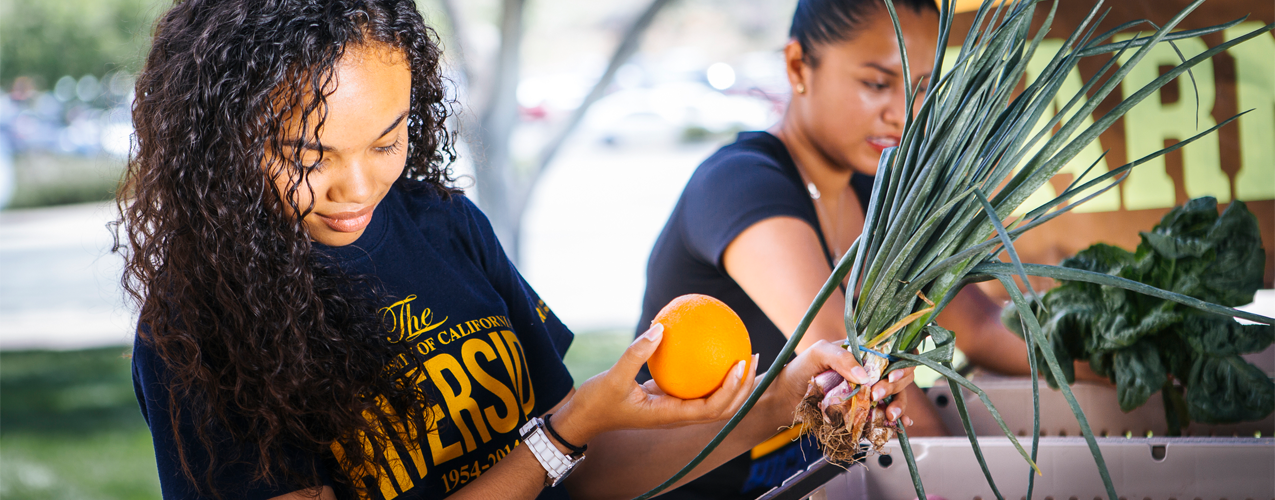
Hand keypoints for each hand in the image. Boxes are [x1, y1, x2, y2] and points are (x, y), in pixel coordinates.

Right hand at [552, 324, 758, 445]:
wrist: (584, 418)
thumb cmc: (597, 402)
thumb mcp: (612, 377)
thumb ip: (635, 354)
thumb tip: (660, 328)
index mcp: (669, 416)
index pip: (710, 408)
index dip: (730, 390)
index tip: (739, 365)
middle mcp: (677, 415)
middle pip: (722, 408)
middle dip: (743, 387)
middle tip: (752, 356)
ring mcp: (674, 409)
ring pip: (713, 399)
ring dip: (732, 381)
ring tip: (743, 352)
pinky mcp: (668, 399)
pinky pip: (695, 386)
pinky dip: (708, 371)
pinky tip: (707, 346)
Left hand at [771, 340, 914, 423]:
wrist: (787, 397)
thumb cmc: (801, 369)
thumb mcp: (818, 353)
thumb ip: (841, 358)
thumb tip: (865, 376)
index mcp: (864, 353)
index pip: (894, 353)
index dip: (901, 363)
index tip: (892, 375)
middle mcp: (871, 371)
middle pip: (900, 376)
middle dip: (895, 386)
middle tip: (876, 394)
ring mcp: (869, 392)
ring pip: (898, 396)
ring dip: (899, 405)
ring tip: (889, 414)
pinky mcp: (865, 411)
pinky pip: (886, 414)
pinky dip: (897, 419)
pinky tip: (899, 424)